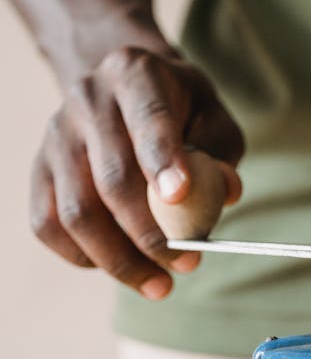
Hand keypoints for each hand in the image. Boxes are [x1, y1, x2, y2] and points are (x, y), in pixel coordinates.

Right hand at [31, 45, 243, 297]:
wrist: (122, 89)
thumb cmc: (178, 109)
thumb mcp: (211, 116)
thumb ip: (220, 152)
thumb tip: (224, 193)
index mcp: (136, 75)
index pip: (149, 120)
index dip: (162, 161)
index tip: (180, 197)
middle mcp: (87, 100)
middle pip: (112, 179)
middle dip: (151, 233)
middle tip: (187, 263)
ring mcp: (56, 136)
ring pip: (76, 212)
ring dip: (120, 259)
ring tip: (159, 283)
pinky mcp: (39, 169)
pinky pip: (49, 225)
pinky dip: (84, 256)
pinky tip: (121, 265)